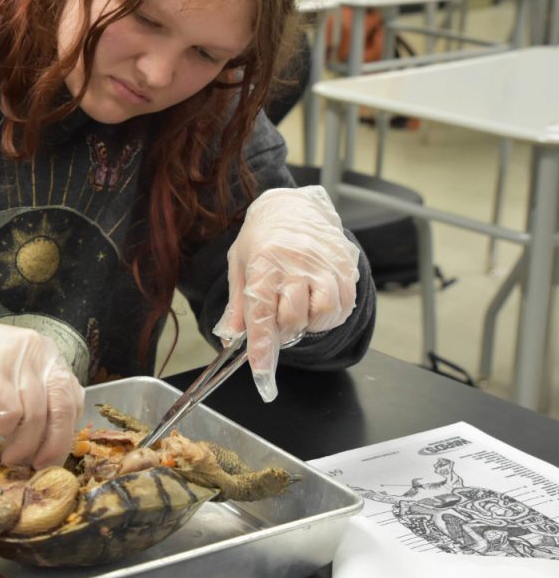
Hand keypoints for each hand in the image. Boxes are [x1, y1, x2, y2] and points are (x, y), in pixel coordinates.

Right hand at [0, 286, 83, 468]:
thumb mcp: (10, 373)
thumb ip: (32, 395)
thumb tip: (46, 441)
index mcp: (46, 354)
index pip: (72, 398)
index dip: (65, 432)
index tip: (51, 454)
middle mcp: (37, 353)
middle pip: (61, 408)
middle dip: (53, 446)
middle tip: (37, 466)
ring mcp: (13, 361)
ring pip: (35, 416)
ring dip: (23, 445)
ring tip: (8, 454)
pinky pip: (10, 413)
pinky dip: (3, 429)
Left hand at [215, 186, 359, 401]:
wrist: (293, 205)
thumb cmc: (262, 237)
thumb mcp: (238, 264)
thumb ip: (237, 302)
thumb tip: (231, 336)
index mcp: (263, 262)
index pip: (262, 312)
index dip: (262, 346)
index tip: (261, 372)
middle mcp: (295, 262)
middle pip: (293, 319)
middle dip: (283, 330)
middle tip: (277, 320)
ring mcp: (323, 264)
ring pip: (322, 314)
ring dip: (309, 323)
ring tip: (298, 309)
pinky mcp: (345, 266)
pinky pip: (342, 306)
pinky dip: (329, 315)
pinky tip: (317, 303)